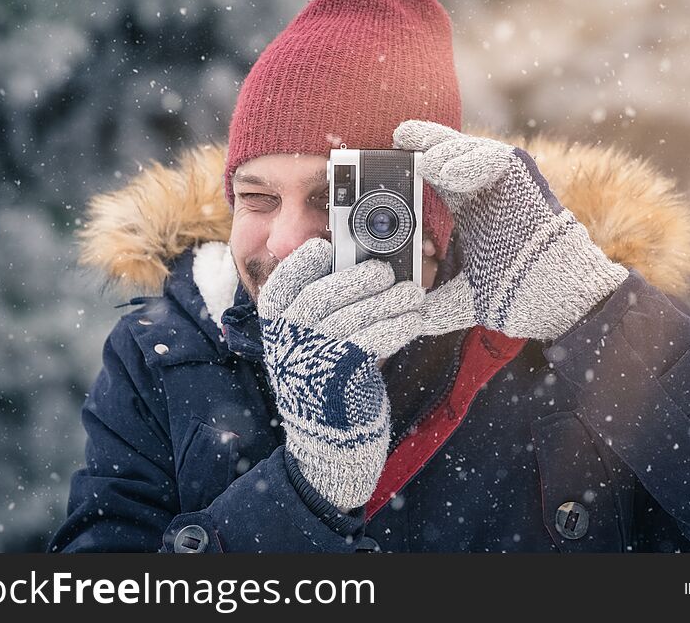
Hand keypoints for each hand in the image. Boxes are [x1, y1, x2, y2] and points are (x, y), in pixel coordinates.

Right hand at [257, 238, 424, 508]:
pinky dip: (394, 329)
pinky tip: (412, 322)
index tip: (325, 247)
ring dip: (386, 302)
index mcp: (277, 331)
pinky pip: (368, 344)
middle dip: (355, 279)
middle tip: (385, 270)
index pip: (279, 289)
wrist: (333, 443)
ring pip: (349, 319)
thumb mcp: (316, 346)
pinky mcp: (339, 383)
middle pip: (318, 298)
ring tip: (412, 294)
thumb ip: (328, 309)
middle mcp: (287, 347)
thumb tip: (361, 264)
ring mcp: (311, 366)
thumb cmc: (330, 381)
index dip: (300, 265)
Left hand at [394, 120, 628, 340]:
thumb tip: (398, 315)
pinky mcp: (523, 178)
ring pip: (468, 150)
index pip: (433, 179)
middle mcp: (483, 191)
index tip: (384, 165)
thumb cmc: (514, 295)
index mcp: (468, 211)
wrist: (554, 300)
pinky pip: (494, 158)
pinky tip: (446, 175)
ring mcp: (503, 182)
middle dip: (422, 144)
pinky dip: (470, 161)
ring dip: (443, 151)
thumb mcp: (460, 298)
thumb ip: (431, 300)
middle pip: (447, 154)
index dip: (410, 168)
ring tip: (424, 164)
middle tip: (397, 140)